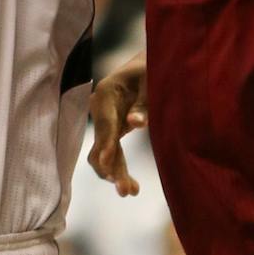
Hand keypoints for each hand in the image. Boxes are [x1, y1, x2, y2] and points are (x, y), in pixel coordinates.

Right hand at [88, 50, 148, 196]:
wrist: (150, 63)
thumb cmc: (153, 68)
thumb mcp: (153, 82)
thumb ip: (144, 104)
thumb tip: (134, 124)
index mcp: (107, 92)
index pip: (105, 123)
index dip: (107, 144)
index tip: (107, 163)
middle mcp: (100, 106)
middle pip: (101, 142)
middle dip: (112, 167)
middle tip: (127, 191)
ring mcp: (104, 118)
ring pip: (103, 151)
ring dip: (114, 172)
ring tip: (131, 191)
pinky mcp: (112, 128)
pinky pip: (111, 151)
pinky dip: (118, 166)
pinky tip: (131, 184)